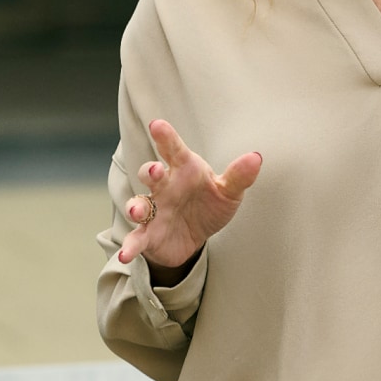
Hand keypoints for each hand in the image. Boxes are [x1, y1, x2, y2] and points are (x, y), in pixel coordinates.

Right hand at [116, 118, 261, 279]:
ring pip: (139, 204)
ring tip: (137, 212)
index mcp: (183, 170)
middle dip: (149, 171)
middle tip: (154, 171)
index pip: (174, 150)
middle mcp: (164, 187)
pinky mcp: (148, 234)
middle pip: (150, 174)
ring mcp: (153, 210)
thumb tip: (256, 158)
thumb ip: (239, 176)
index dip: (166, 138)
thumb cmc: (209, 203)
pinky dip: (129, 246)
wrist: (196, 235)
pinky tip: (125, 254)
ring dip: (135, 206)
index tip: (157, 125)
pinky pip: (136, 238)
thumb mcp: (228, 192)